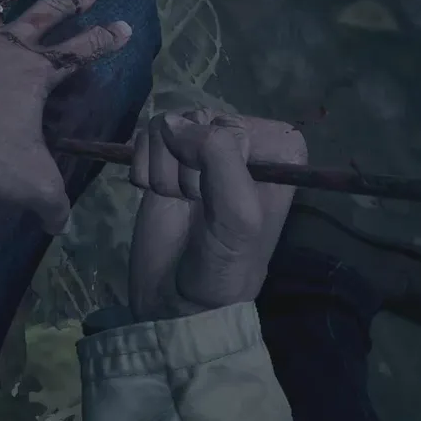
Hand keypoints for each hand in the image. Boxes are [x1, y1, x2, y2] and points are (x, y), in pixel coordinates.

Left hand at [0, 0, 131, 233]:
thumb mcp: (28, 182)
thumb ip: (50, 202)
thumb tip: (61, 224)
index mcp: (36, 72)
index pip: (81, 51)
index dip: (105, 40)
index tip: (125, 26)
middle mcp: (7, 46)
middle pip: (46, 14)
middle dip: (72, 2)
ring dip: (12, 0)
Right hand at [128, 109, 306, 321]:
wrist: (178, 300)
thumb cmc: (223, 263)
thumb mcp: (237, 212)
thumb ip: (217, 155)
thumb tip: (170, 121)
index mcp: (277, 151)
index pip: (234, 122)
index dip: (219, 159)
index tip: (222, 194)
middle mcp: (241, 142)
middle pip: (197, 121)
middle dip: (187, 166)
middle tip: (196, 203)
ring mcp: (199, 148)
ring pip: (167, 125)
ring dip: (164, 170)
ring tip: (177, 201)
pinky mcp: (164, 158)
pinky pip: (144, 136)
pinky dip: (144, 168)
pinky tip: (156, 194)